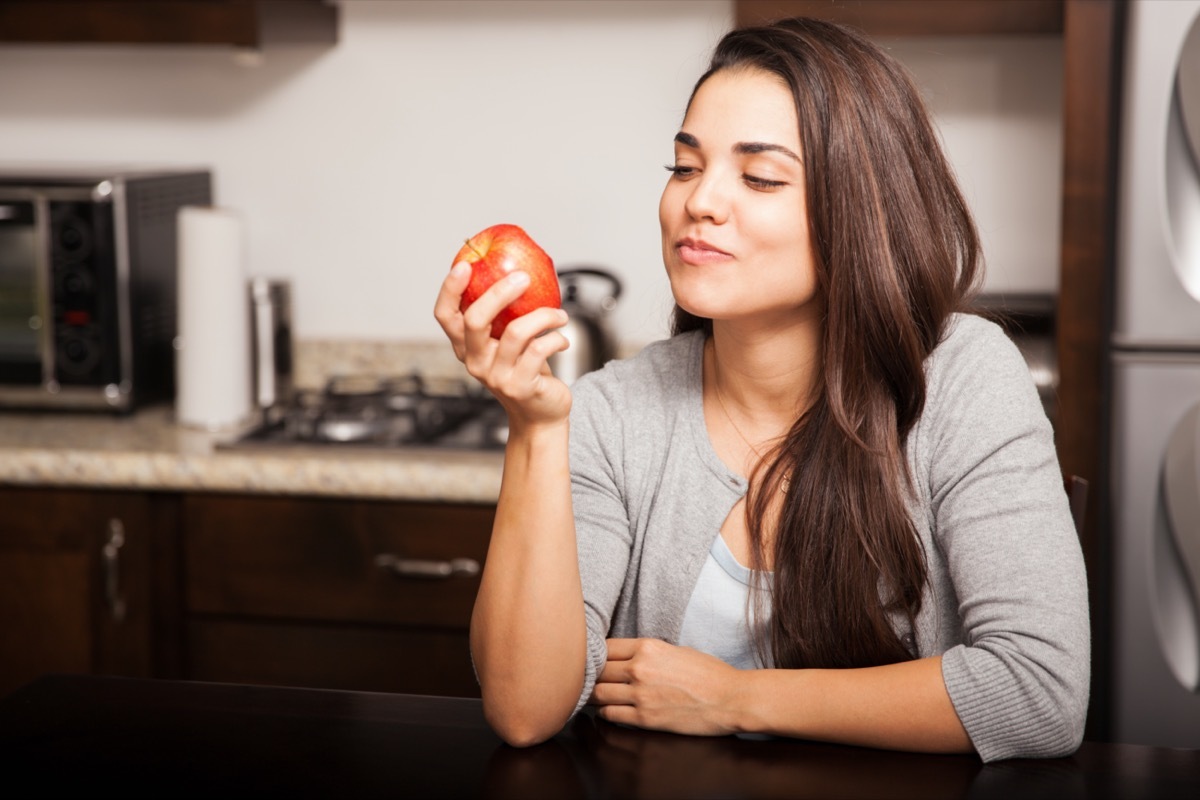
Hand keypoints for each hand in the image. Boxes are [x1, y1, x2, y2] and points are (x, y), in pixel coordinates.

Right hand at [434, 261, 571, 428]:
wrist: (541, 415)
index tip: (465, 265)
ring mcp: (496, 377)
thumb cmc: (526, 371)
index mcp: (465, 347)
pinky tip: (563, 339)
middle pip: (475, 319)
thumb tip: (517, 268)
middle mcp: (475, 362)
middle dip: (499, 292)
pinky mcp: (521, 386)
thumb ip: (505, 316)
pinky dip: (557, 338)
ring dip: (544, 316)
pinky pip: (539, 349)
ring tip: (560, 315)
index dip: (450, 290)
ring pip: (516, 332)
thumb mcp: (508, 342)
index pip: (445, 316)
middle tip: (523, 277)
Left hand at [588, 638, 739, 735]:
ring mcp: (640, 694)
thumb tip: (627, 658)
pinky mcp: (644, 718)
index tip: (592, 658)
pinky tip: (606, 710)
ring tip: (591, 695)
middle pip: (596, 669)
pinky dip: (604, 712)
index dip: (595, 653)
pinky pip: (610, 714)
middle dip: (589, 674)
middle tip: (586, 678)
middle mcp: (639, 669)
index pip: (604, 646)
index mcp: (647, 647)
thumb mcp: (676, 650)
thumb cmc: (709, 673)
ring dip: (592, 694)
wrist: (730, 698)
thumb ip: (648, 653)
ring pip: (597, 693)